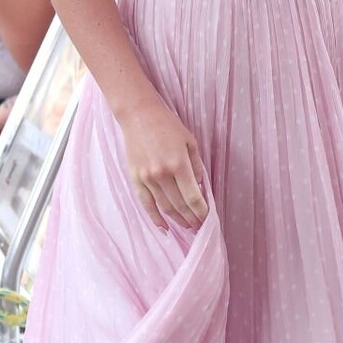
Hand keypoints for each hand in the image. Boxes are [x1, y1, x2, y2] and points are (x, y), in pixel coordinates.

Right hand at [118, 97, 207, 232]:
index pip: (192, 197)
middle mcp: (162, 174)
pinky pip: (146, 204)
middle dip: (192, 218)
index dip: (201, 211)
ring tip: (187, 226)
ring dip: (177, 220)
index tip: (207, 218)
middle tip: (200, 226)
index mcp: (178, 164)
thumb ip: (196, 165)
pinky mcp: (136, 178)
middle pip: (179, 205)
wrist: (138, 115)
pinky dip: (155, 218)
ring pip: (164, 207)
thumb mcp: (190, 141)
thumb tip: (198, 187)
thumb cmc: (167, 125)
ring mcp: (147, 178)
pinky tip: (164, 227)